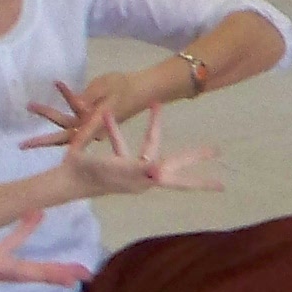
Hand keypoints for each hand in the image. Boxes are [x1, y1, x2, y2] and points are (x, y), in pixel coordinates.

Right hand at [53, 105, 221, 199]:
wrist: (70, 180)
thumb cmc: (98, 176)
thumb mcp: (123, 170)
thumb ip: (143, 171)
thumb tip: (159, 170)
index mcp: (150, 179)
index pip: (181, 180)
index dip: (201, 183)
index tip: (222, 186)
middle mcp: (145, 175)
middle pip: (175, 162)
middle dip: (193, 155)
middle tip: (216, 150)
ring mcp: (131, 167)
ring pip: (148, 144)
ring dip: (149, 125)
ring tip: (156, 105)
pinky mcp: (115, 161)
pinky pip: (121, 141)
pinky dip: (115, 128)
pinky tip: (110, 113)